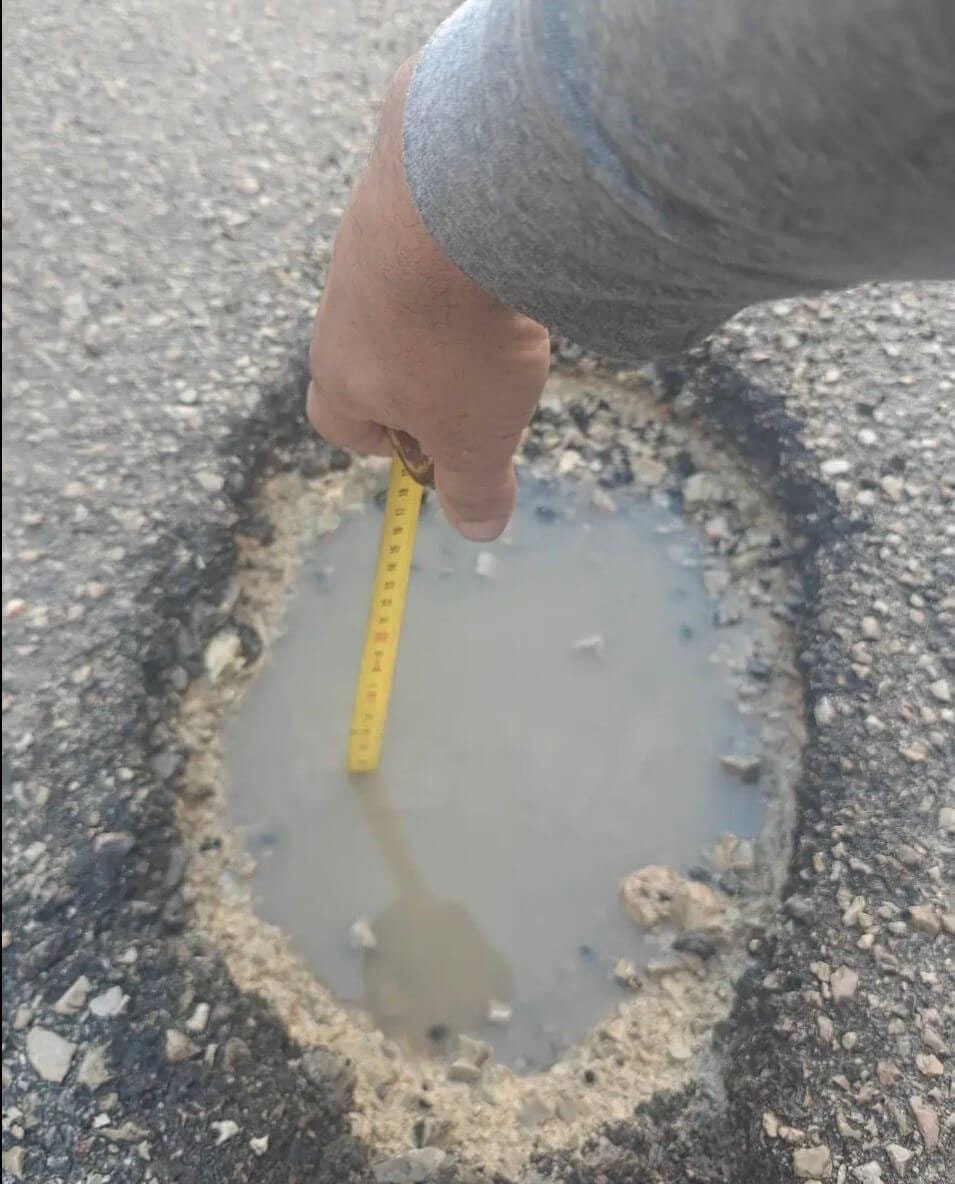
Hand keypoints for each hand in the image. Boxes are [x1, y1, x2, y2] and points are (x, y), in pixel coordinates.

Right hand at [308, 59, 550, 540]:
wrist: (451, 195)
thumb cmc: (453, 339)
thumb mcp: (475, 434)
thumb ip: (473, 485)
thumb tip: (478, 531)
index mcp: (340, 374)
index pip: (339, 424)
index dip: (385, 445)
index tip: (437, 442)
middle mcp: (341, 307)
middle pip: (373, 357)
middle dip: (425, 376)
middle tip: (481, 379)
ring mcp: (365, 241)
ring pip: (402, 295)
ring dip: (446, 313)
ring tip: (499, 315)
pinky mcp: (401, 185)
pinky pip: (427, 237)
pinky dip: (461, 254)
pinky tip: (503, 254)